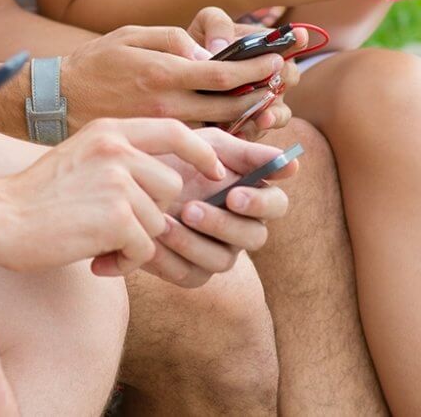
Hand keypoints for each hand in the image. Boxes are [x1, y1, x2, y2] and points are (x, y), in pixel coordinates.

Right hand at [0, 118, 225, 274]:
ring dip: (135, 240)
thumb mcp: (80, 157)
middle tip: (115, 228)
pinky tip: (97, 257)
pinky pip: (145, 247)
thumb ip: (120, 158)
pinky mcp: (117, 217)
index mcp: (108, 130)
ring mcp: (117, 181)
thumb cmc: (37, 196)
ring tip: (98, 241)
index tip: (214, 170)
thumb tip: (167, 177)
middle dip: (152, 214)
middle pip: (171, 186)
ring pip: (159, 221)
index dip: (200, 151)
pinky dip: (126, 261)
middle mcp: (116, 149)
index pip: (173, 130)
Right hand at [61, 19, 287, 130]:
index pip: (225, 75)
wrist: (53, 103)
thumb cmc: (93, 64)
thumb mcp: (130, 35)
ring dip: (247, 118)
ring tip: (265, 104)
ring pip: (218, 130)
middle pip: (231, 106)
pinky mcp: (153, 145)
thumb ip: (173, 39)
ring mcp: (159, 131)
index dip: (258, 68)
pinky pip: (195, 145)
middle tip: (281, 85)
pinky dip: (220, 136)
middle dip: (262, 94)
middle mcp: (165, 106)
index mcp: (162, 73)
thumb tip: (211, 55)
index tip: (277, 61)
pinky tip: (231, 126)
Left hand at [141, 128, 295, 287]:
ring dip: (193, 243)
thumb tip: (292, 165)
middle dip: (223, 224)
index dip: (261, 202)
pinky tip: (151, 240)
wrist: (128, 180)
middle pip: (253, 237)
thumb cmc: (176, 158)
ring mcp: (217, 253)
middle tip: (192, 209)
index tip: (235, 194)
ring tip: (164, 223)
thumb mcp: (206, 146)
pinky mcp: (190, 272)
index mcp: (252, 196)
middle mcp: (241, 229)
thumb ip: (246, 153)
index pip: (276, 204)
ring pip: (222, 260)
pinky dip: (169, 259)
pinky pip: (189, 275)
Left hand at [187, 8, 306, 137]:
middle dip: (284, 78)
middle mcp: (272, 75)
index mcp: (267, 47)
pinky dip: (251, 133)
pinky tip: (240, 134)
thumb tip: (220, 47)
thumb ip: (216, 25)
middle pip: (290, 77)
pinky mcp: (248, 125)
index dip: (298, 39)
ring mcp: (263, 102)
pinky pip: (257, 133)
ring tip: (263, 118)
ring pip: (280, 112)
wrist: (178, 76)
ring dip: (274, 114)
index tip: (298, 37)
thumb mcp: (204, 26)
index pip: (293, 41)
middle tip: (275, 78)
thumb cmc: (197, 45)